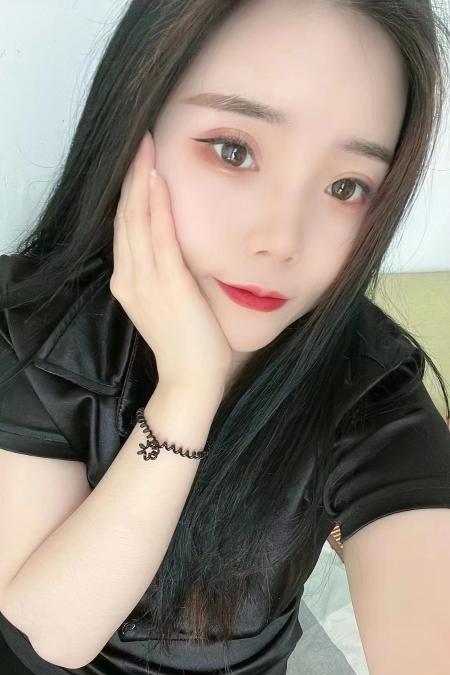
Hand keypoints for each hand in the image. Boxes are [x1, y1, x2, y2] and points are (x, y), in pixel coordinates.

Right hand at [111, 130, 232, 396]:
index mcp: (128, 281)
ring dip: (141, 181)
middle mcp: (128, 278)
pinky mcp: (167, 285)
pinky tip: (158, 180)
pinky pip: (160, 238)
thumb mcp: (169, 301)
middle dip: (132, 176)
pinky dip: (157, 207)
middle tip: (141, 139)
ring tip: (146, 147)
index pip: (125, 227)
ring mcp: (145, 282)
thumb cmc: (187, 342)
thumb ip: (166, 273)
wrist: (190, 379)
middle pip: (126, 217)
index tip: (139, 159)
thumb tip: (180, 245)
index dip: (130, 190)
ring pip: (137, 221)